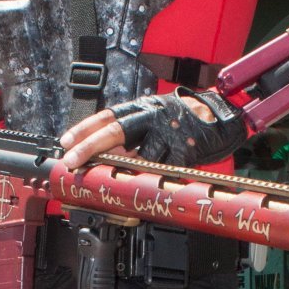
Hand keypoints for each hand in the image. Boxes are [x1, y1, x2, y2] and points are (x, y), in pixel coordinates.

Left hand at [62, 91, 246, 168]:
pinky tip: (146, 181)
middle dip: (90, 146)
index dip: (84, 128)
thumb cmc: (183, 117)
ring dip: (123, 168)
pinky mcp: (184, 150)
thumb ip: (132, 132)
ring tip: (108, 177)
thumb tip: (103, 152)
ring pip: (139, 155)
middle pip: (116, 130)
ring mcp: (169, 133)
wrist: (222, 113)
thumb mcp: (154, 115)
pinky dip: (153, 176)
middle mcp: (152, 116)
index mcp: (142, 107)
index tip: (65, 142)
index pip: (107, 115)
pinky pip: (163, 168)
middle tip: (72, 160)